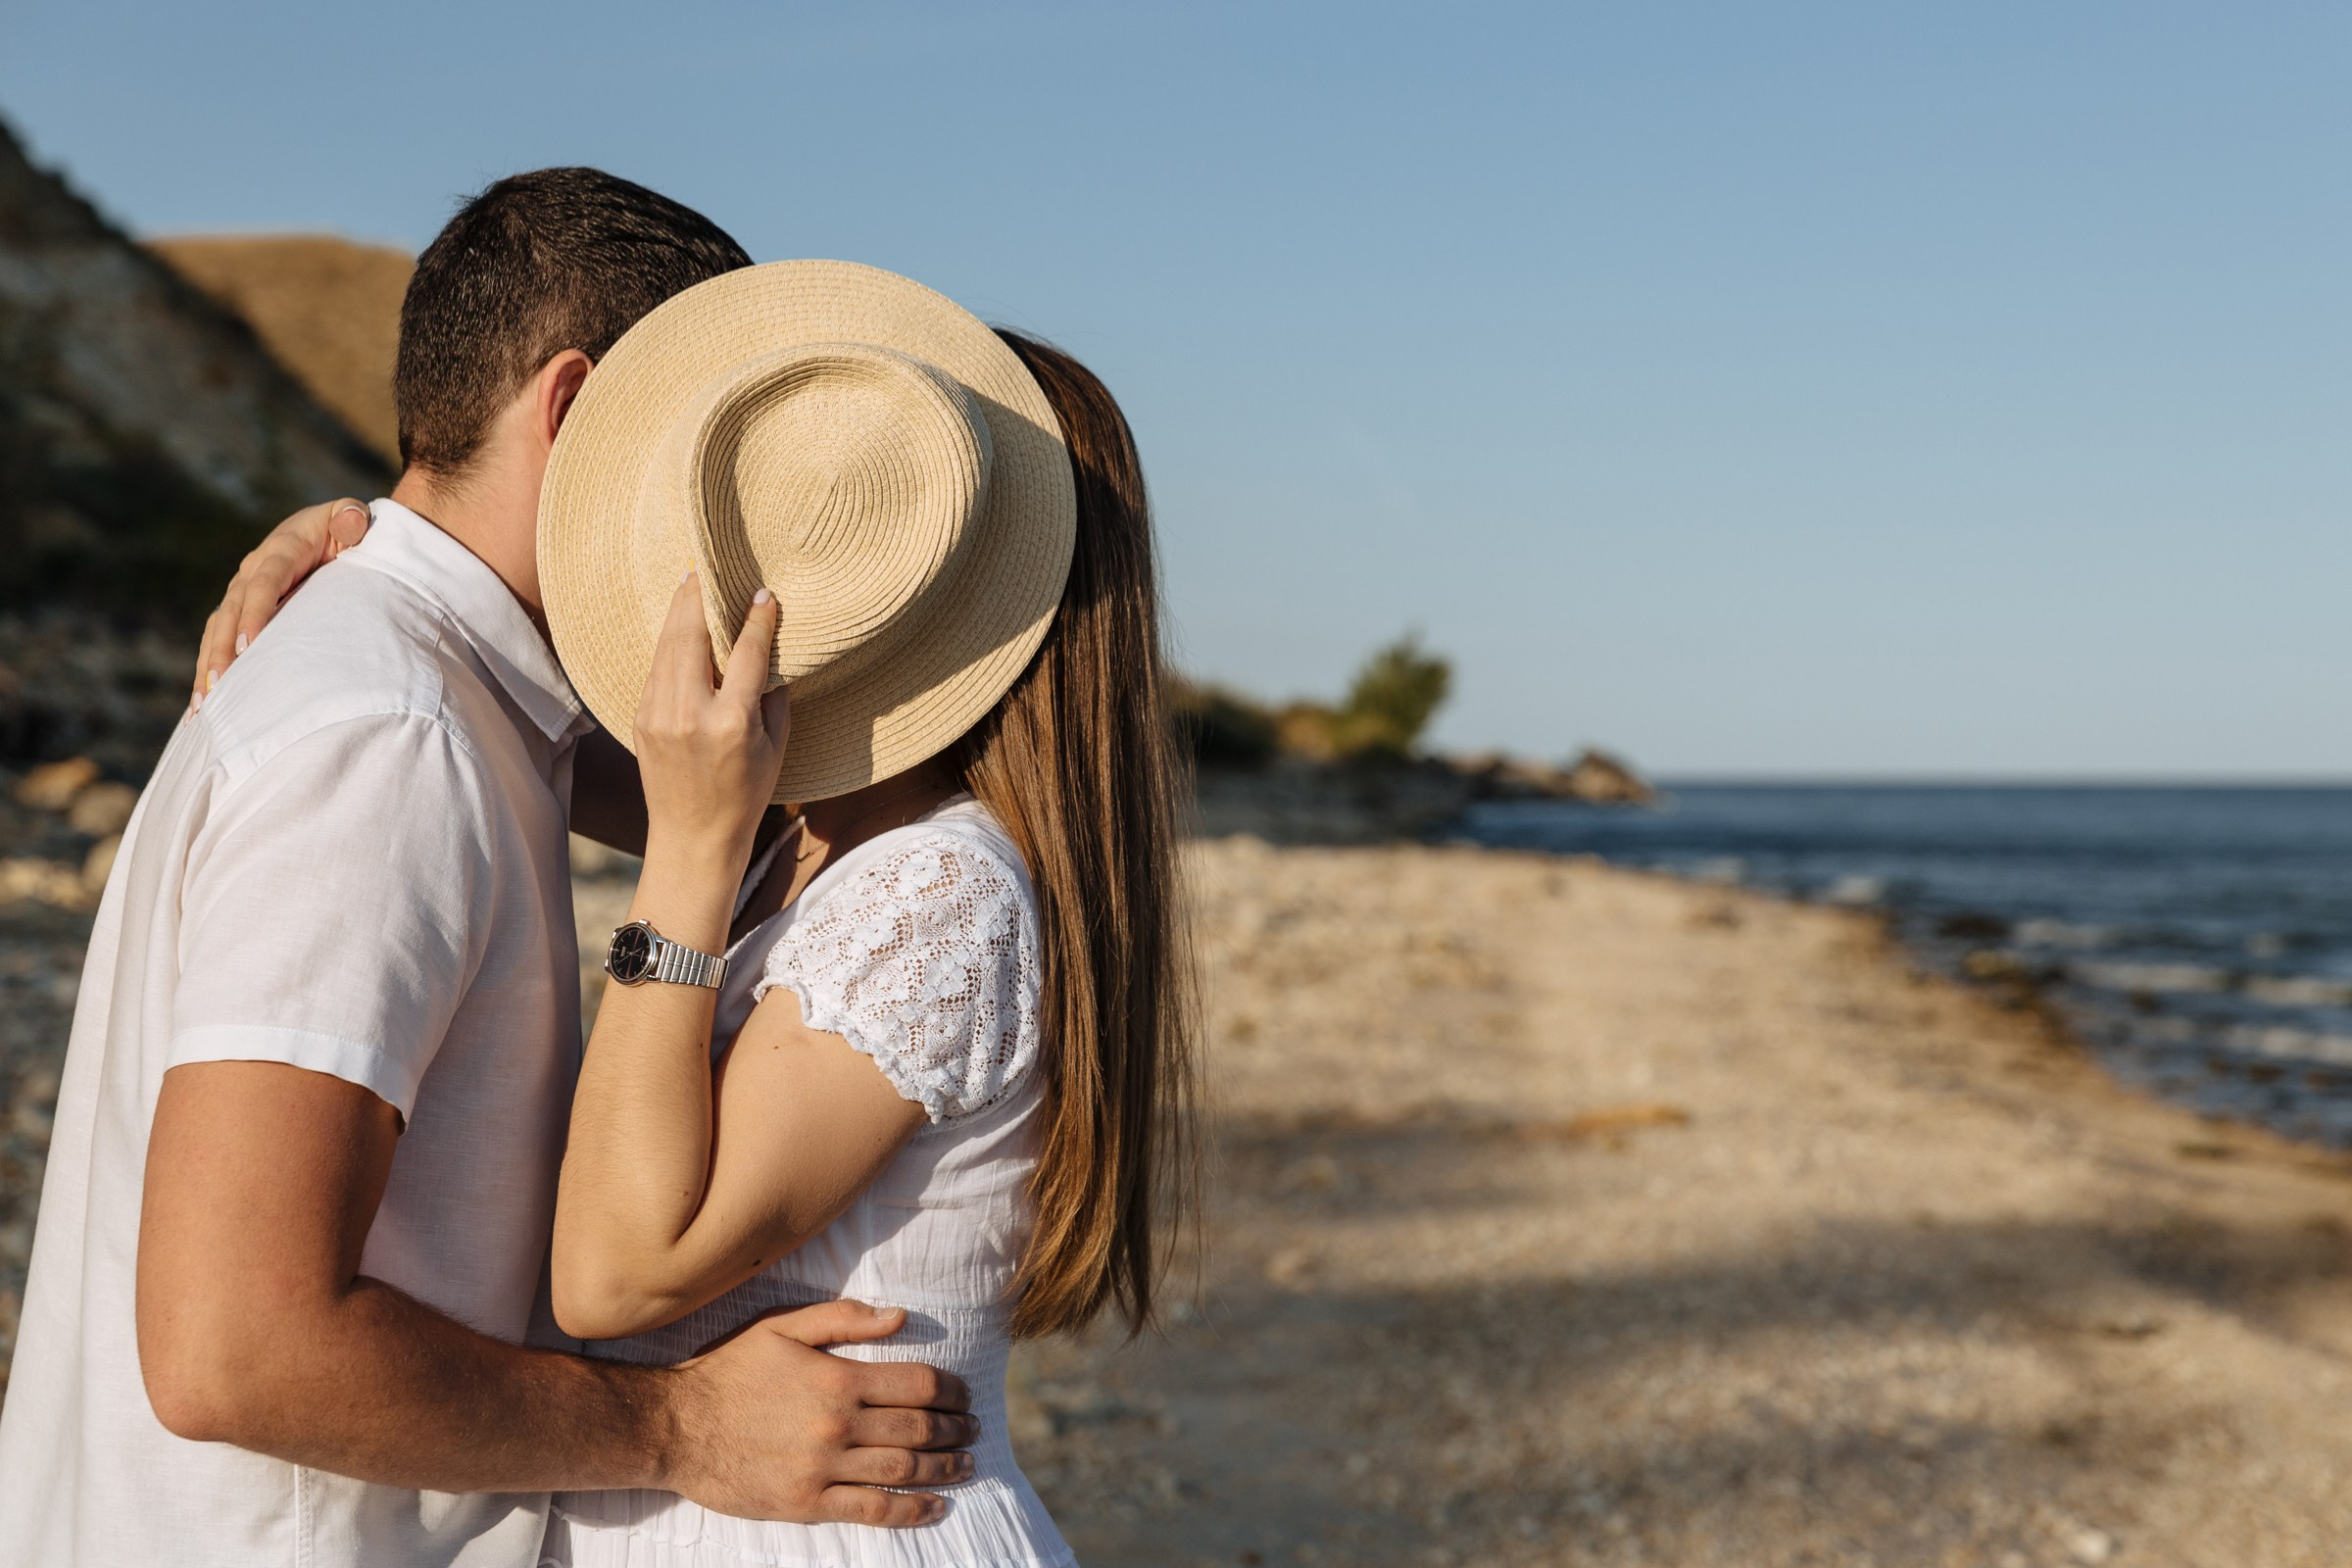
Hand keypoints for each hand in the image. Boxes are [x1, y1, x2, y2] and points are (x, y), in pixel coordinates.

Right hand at [193, 498, 372, 707]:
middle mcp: (252, 570)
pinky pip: (219, 638)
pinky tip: (202, 703)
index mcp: (281, 550)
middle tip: (220, 686)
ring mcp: (242, 590)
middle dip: (224, 650)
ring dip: (209, 665)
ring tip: (203, 704)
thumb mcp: (353, 517)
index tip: (250, 646)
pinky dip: (208, 668)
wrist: (325, 528)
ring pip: (218, 629)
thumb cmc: (346, 528)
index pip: (265, 584)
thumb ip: (352, 518)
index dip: (256, 613)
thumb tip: (354, 521)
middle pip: (232, 612)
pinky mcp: (239, 608)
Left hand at [635, 572, 789, 871]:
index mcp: (731, 723)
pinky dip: (669, 642)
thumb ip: (773, 697)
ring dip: (679, 611)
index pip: (747, 654)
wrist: (693, 838)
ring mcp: (658, 715)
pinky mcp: (641, 719)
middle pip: (692, 635)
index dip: (758, 620)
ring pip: (667, 645)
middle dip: (701, 597)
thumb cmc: (746, 796)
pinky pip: (657, 667)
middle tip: (709, 566)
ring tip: (691, 582)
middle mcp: (690, 714)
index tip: (765, 594)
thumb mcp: (775, 748)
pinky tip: (679, 624)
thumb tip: (768, 650)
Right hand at [665, 1299, 975, 1524]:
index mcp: (837, 1377)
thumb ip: (843, 1318)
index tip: (965, 1393)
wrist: (675, 1426)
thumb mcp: (781, 1327)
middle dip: (955, 1429)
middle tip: (974, 1429)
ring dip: (944, 1468)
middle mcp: (837, 1424)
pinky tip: (935, 1507)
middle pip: (918, 1428)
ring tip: (966, 1465)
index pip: (917, 1383)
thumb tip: (900, 1316)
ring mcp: (823, 1467)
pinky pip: (871, 1509)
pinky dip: (910, 1510)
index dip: (951, 1389)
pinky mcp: (806, 1502)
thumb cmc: (728, 1370)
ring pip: (902, 1469)